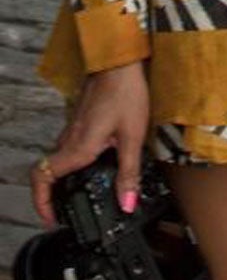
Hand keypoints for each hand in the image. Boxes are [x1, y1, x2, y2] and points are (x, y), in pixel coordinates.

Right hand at [30, 62, 149, 226]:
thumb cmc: (125, 93)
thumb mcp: (132, 136)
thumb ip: (129, 172)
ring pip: (61, 159)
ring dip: (67, 178)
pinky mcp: (81, 120)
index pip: (43, 178)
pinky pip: (71, 146)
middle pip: (50, 173)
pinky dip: (77, 161)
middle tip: (71, 210)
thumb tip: (126, 204)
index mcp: (78, 147)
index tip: (52, 217)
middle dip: (55, 196)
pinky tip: (99, 162)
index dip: (41, 202)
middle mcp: (69, 138)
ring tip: (87, 191)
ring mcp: (73, 128)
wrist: (120, 61)